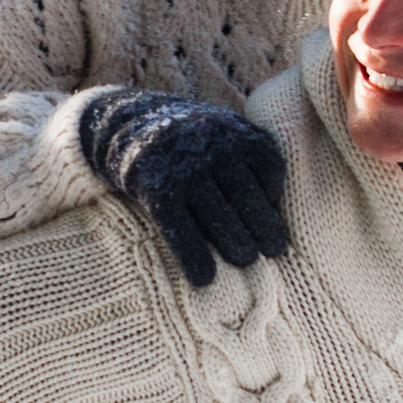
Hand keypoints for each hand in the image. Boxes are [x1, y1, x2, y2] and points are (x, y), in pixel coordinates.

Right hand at [77, 90, 289, 286]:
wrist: (126, 124)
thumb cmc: (188, 138)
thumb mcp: (221, 127)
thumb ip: (249, 150)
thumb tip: (277, 203)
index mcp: (234, 131)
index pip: (270, 168)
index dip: (274, 193)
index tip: (272, 211)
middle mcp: (212, 147)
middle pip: (248, 198)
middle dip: (264, 228)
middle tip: (274, 250)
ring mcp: (184, 169)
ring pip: (219, 218)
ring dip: (237, 246)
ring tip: (247, 260)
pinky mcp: (157, 190)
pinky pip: (182, 230)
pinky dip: (194, 257)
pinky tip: (204, 279)